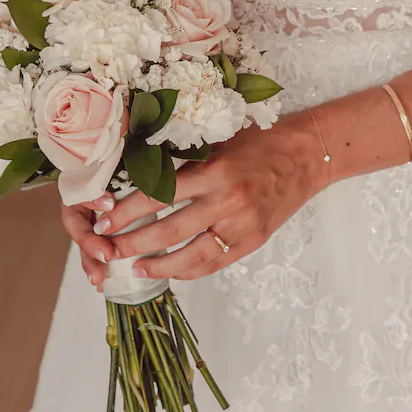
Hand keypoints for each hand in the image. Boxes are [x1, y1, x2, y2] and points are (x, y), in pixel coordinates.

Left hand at [72, 112, 329, 289]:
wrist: (308, 155)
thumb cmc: (261, 142)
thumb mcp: (220, 140)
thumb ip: (187, 159)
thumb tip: (140, 172)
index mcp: (215, 170)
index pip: (160, 195)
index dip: (127, 210)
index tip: (103, 219)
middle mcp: (227, 200)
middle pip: (169, 231)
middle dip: (132, 242)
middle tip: (107, 249)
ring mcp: (241, 225)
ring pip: (190, 255)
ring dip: (159, 265)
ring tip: (136, 267)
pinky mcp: (253, 241)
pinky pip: (214, 262)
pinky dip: (190, 270)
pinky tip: (171, 271)